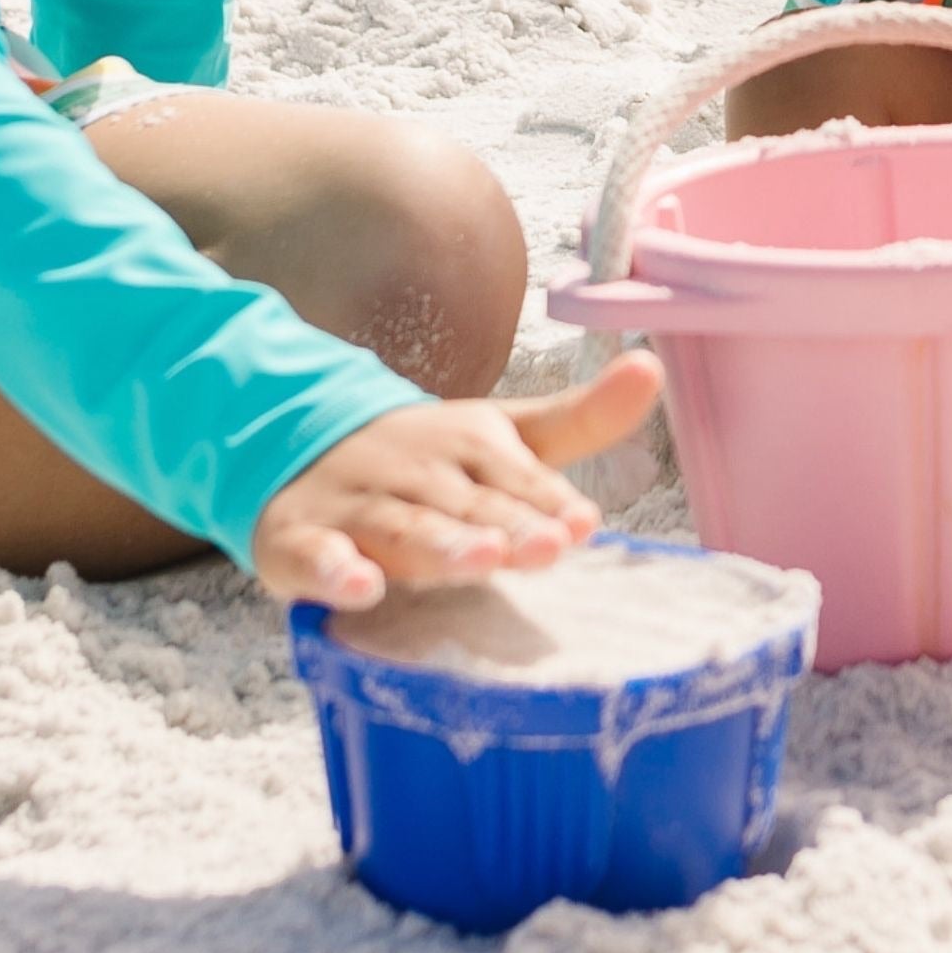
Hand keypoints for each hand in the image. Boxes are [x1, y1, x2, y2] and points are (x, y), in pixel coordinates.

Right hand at [249, 352, 663, 609]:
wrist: (297, 441)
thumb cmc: (426, 458)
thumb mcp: (503, 434)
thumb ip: (579, 418)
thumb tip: (653, 366)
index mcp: (467, 443)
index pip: (514, 476)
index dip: (546, 501)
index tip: (583, 523)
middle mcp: (416, 470)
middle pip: (465, 505)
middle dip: (506, 527)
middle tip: (547, 547)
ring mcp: (356, 502)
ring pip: (400, 527)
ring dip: (439, 545)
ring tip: (480, 560)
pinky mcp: (299, 537)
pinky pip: (314, 555)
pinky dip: (333, 570)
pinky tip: (359, 586)